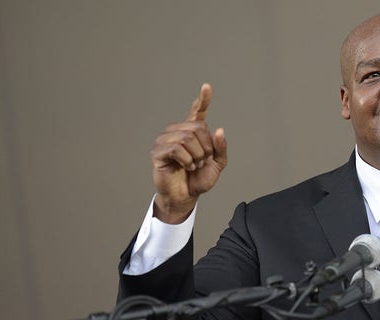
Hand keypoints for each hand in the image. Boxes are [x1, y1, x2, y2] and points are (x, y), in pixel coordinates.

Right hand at [150, 84, 226, 222]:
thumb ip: (221, 148)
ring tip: (194, 165)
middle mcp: (178, 132)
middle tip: (202, 161)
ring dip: (196, 155)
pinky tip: (186, 166)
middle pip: (198, 127)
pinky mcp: (158, 151)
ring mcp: (166, 140)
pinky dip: (187, 160)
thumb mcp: (217, 164)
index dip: (203, 99)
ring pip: (187, 137)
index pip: (198, 112)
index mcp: (193, 133)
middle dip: (206, 147)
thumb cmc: (199, 179)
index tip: (207, 86)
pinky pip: (176, 148)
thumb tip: (219, 130)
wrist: (186, 196)